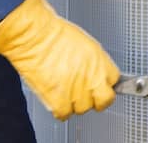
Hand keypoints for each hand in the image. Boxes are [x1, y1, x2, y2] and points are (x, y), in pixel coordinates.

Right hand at [0, 0, 119, 119]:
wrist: (33, 36)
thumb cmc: (52, 33)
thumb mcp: (83, 42)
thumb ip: (92, 60)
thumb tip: (93, 69)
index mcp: (99, 60)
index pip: (114, 80)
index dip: (105, 83)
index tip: (99, 84)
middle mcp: (91, 76)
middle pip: (105, 99)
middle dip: (98, 100)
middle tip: (88, 96)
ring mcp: (76, 90)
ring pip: (83, 109)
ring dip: (74, 103)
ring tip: (65, 91)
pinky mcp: (58, 99)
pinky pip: (64, 114)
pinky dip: (59, 110)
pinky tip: (55, 99)